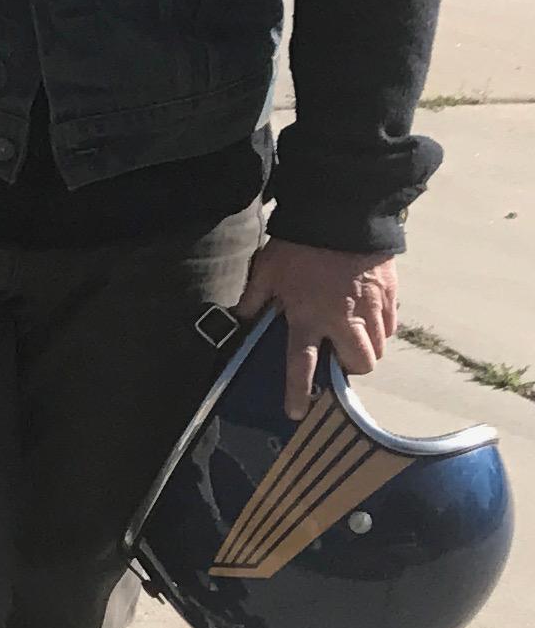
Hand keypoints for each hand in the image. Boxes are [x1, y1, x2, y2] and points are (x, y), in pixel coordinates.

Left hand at [237, 239, 399, 418]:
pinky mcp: (389, 295)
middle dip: (350, 369)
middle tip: (338, 359)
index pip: (300, 365)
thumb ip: (252, 300)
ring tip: (353, 338)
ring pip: (379, 348)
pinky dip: (382, 329)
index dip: (298, 392)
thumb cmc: (298, 245)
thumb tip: (236, 319)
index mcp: (307, 318)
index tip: (298, 413)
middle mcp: (343, 321)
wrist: (341, 214)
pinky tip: (369, 319)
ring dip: (367, 350)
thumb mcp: (266, 272)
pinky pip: (391, 325)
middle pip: (358, 364)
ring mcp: (371, 309)